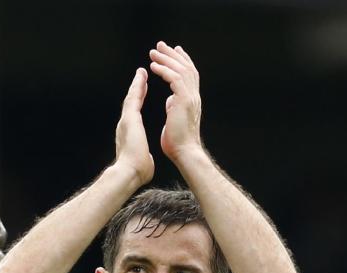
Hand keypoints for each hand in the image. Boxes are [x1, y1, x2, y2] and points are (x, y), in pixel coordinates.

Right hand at [115, 67, 153, 186]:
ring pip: (132, 97)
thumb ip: (143, 157)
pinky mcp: (129, 118)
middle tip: (141, 78)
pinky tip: (141, 75)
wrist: (129, 173)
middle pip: (131, 103)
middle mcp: (124, 125)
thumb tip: (145, 161)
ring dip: (136, 84)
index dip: (138, 102)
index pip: (134, 114)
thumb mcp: (142, 162)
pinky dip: (137, 85)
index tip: (142, 92)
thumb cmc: (137, 172)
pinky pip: (134, 97)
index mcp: (128, 135)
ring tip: (141, 72)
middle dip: (136, 90)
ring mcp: (125, 120)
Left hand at [149, 42, 203, 166]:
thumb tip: (170, 100)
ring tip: (153, 52)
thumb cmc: (178, 143)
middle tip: (160, 44)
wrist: (184, 153)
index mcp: (191, 100)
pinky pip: (174, 78)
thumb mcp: (175, 120)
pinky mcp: (184, 100)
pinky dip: (164, 70)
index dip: (182, 60)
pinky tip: (154, 66)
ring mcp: (190, 97)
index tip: (174, 50)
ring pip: (180, 69)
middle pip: (186, 67)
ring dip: (166, 59)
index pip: (189, 74)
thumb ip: (174, 106)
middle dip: (173, 54)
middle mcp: (193, 96)